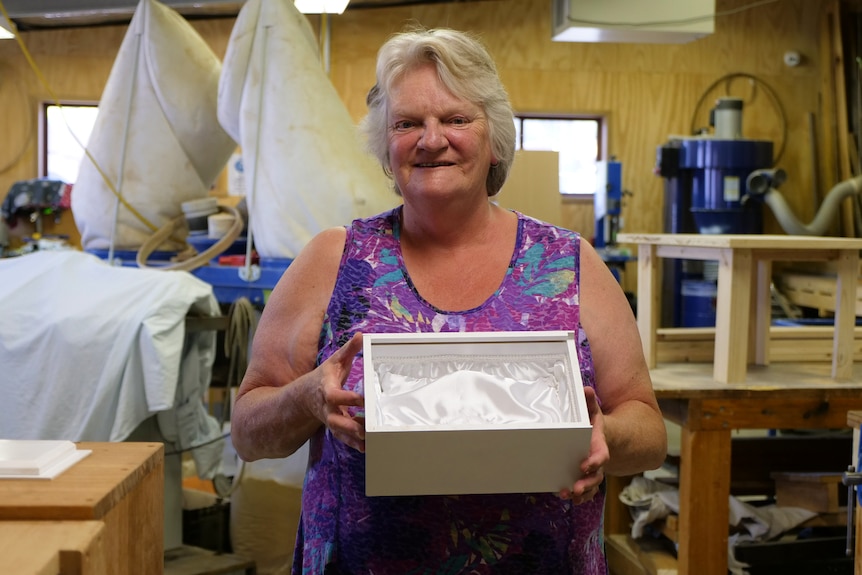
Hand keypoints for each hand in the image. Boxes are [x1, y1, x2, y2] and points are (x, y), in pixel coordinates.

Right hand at [311, 332, 366, 451]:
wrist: (305, 396)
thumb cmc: (324, 376)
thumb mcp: (335, 361)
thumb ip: (349, 350)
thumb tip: (360, 335)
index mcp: (327, 390)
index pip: (336, 396)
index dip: (348, 398)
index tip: (362, 399)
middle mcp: (327, 407)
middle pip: (335, 420)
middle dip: (349, 426)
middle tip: (365, 429)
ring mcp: (330, 419)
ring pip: (339, 431)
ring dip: (352, 437)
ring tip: (367, 441)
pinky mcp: (335, 426)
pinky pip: (343, 437)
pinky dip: (352, 442)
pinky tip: (366, 446)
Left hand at [559, 386, 608, 503]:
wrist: (603, 437)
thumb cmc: (594, 424)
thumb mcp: (593, 411)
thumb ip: (589, 401)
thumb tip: (585, 389)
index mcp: (600, 446)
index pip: (601, 456)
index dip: (595, 462)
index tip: (584, 465)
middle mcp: (597, 462)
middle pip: (596, 476)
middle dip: (586, 483)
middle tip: (575, 488)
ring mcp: (593, 472)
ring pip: (590, 486)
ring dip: (581, 493)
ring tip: (568, 495)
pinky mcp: (585, 477)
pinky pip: (585, 491)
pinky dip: (578, 496)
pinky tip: (567, 498)